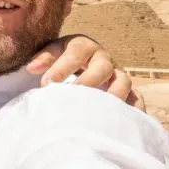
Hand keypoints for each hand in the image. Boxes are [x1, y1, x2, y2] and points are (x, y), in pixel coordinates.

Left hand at [26, 34, 145, 111]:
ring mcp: (116, 75)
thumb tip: (31, 68)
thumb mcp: (51, 53)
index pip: (76, 52)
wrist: (77, 63)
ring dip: (115, 94)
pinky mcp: (126, 91)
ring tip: (102, 109)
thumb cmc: (60, 59)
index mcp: (83, 46)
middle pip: (103, 66)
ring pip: (124, 81)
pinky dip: (135, 109)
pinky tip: (129, 122)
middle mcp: (103, 59)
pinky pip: (136, 99)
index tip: (47, 83)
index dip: (63, 66)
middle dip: (91, 79)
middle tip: (76, 92)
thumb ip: (43, 58)